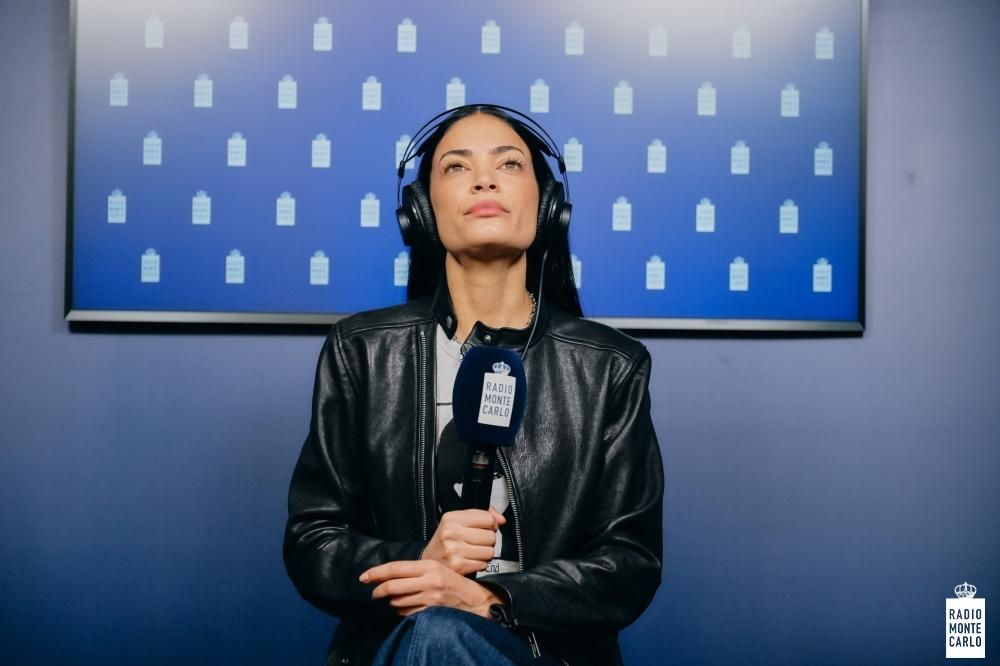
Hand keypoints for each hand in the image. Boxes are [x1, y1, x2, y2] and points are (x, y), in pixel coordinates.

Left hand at [360, 560, 502, 617]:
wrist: (475, 600)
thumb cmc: (454, 582)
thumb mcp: (436, 569)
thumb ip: (415, 571)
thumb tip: (388, 576)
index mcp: (428, 566)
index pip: (395, 568)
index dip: (376, 572)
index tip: (363, 577)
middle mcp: (428, 580)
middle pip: (392, 586)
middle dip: (378, 591)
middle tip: (374, 593)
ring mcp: (429, 597)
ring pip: (397, 601)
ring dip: (392, 602)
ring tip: (395, 600)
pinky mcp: (431, 611)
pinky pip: (407, 613)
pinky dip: (402, 612)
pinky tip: (407, 608)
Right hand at [420, 508, 505, 574]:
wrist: (429, 562)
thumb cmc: (445, 542)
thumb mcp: (457, 522)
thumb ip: (481, 516)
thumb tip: (501, 519)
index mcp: (452, 518)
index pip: (487, 518)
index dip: (491, 524)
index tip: (485, 528)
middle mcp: (452, 532)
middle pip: (491, 536)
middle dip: (488, 541)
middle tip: (476, 542)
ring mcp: (454, 549)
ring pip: (489, 551)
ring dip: (485, 554)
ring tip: (473, 552)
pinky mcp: (458, 566)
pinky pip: (483, 564)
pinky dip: (480, 564)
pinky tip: (470, 561)